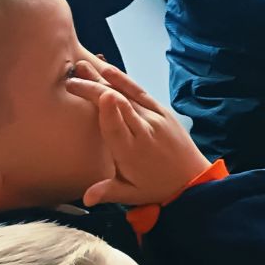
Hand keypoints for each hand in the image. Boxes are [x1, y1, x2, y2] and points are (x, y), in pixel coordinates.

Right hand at [67, 58, 209, 206]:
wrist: (193, 180)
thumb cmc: (157, 188)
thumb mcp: (131, 194)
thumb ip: (107, 192)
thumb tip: (86, 198)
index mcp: (132, 152)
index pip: (118, 128)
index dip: (110, 111)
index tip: (98, 96)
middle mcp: (144, 131)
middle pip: (119, 105)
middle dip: (95, 89)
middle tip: (71, 79)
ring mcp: (155, 118)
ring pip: (128, 94)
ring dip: (105, 79)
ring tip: (84, 66)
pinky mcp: (162, 111)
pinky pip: (141, 92)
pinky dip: (125, 80)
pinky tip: (108, 70)